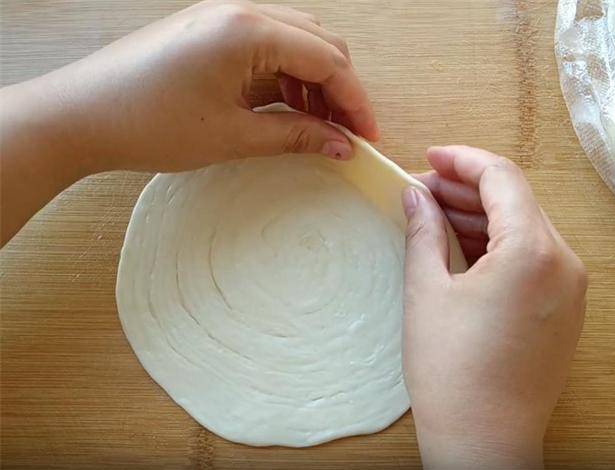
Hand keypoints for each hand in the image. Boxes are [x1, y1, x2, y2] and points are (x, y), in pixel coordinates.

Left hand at [1, 1, 376, 243]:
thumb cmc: (148, 124)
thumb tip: (341, 145)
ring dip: (313, 82)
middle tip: (346, 132)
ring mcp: (222, 19)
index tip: (366, 136)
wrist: (80, 116)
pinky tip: (284, 109)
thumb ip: (296, 136)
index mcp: (249, 31)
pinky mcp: (209, 33)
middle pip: (317, 42)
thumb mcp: (232, 136)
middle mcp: (240, 13)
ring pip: (293, 42)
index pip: (327, 59)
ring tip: (316, 126)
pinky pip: (265, 47)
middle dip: (339, 88)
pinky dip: (284, 77)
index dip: (355, 100)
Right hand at [401, 146, 585, 468]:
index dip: (461, 160)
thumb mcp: (426, 290)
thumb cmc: (451, 371)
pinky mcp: (564, 308)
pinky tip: (459, 246)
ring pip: (524, 227)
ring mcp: (570, 287)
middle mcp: (564, 262)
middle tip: (420, 192)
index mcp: (533, 251)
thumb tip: (414, 195)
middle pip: (515, 200)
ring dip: (480, 216)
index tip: (428, 158)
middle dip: (465, 189)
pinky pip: (532, 257)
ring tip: (433, 217)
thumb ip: (423, 231)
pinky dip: (497, 244)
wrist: (483, 440)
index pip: (501, 177)